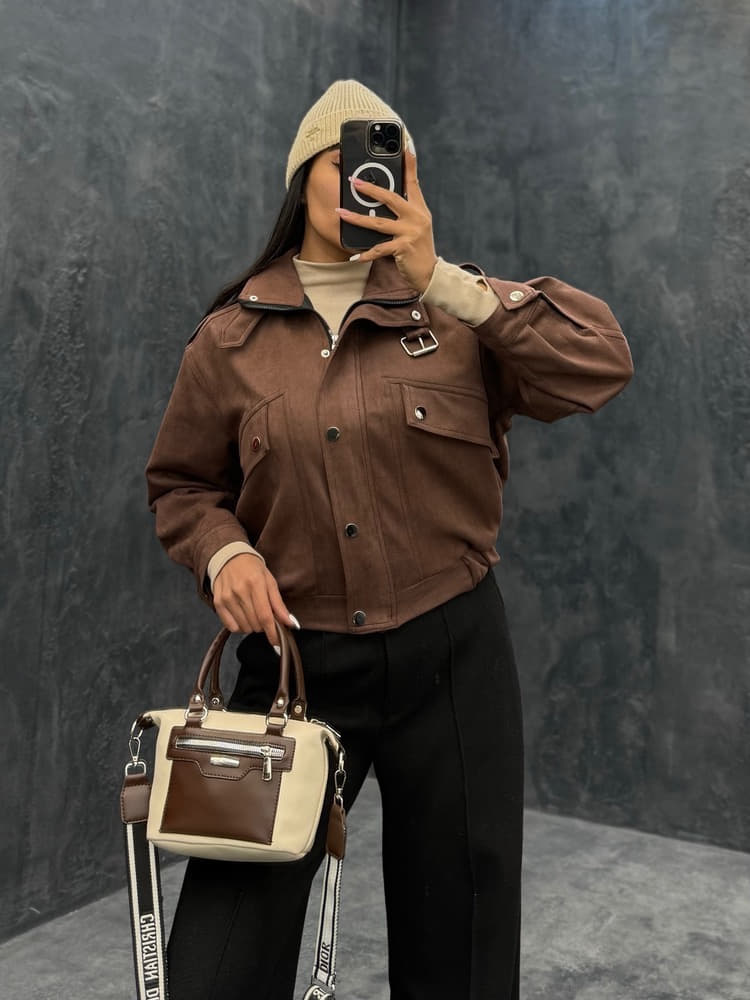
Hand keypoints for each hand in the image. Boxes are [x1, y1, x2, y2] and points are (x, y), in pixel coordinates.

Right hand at [212, 554, 296, 644]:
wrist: (229, 557)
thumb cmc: (252, 569)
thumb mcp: (270, 581)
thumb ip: (279, 604)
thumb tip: (290, 623)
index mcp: (256, 583)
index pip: (265, 616)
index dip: (272, 632)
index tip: (277, 642)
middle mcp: (239, 591)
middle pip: (255, 624)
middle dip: (264, 625)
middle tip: (264, 615)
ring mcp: (227, 597)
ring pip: (244, 627)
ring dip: (252, 625)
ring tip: (252, 612)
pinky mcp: (218, 602)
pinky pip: (231, 626)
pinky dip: (240, 626)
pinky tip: (242, 615)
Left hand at [335, 147, 437, 293]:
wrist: (430, 274)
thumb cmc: (418, 250)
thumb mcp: (417, 227)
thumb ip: (405, 212)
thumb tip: (387, 199)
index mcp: (419, 209)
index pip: (413, 182)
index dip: (409, 164)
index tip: (405, 146)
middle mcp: (417, 217)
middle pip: (391, 198)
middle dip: (370, 189)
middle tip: (353, 180)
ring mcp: (411, 232)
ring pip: (379, 223)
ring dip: (357, 218)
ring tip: (341, 213)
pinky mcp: (404, 248)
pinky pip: (380, 249)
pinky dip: (366, 254)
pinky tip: (354, 256)